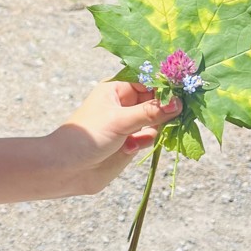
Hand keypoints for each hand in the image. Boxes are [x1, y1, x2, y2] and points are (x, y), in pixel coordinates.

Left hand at [51, 81, 180, 194]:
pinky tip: (130, 149)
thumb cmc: (88, 137)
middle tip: (167, 118)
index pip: (149, 81)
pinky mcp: (131, 142)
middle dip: (163, 110)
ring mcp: (128, 123)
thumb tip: (179, 102)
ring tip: (135, 141)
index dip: (165, 87)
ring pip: (156, 121)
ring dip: (151, 130)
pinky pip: (150, 137)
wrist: (67, 168)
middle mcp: (124, 104)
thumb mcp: (120, 121)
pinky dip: (145, 142)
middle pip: (157, 101)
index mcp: (117, 89)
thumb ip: (150, 113)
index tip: (184, 92)